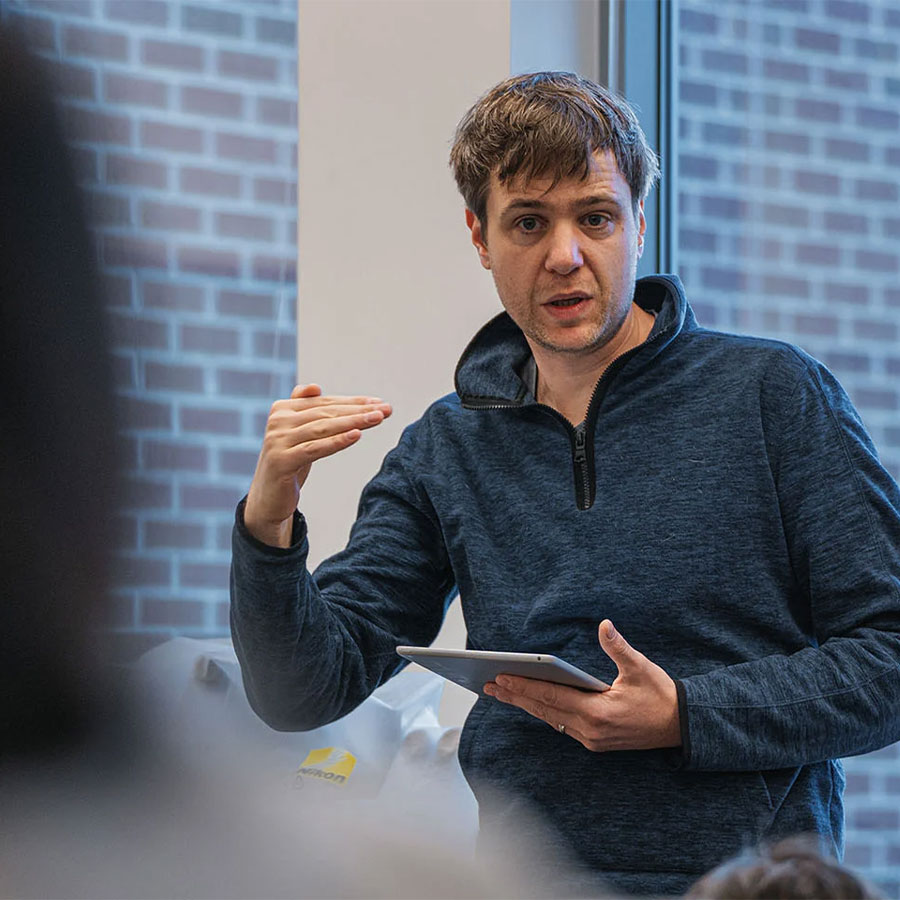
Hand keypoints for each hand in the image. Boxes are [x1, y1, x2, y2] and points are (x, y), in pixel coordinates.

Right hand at [244, 383, 391, 546]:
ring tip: (377, 419)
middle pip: (326, 413)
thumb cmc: (289, 462)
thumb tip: (315, 387)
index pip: (325, 403)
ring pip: (323, 428)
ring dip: (354, 422)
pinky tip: (357, 435)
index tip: (380, 403)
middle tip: (386, 409)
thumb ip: (305, 410)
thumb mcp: (297, 435)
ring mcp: (278, 441)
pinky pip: (315, 449)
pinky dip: (337, 441)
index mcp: (282, 409)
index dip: (354, 402)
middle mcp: (278, 421)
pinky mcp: (282, 461)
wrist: (268, 498)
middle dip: (359, 410)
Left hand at [483, 620, 680, 751]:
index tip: (501, 678)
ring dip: (526, 705)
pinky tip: (531, 703)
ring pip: (550, 719)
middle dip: (515, 696)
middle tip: (489, 685)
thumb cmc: (661, 695)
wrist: (682, 727)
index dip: (524, 686)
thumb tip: (604, 625)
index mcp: (598, 712)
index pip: (551, 696)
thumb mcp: (640, 667)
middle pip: (544, 710)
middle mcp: (590, 730)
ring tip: (501, 693)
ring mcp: (592, 739)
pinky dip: (544, 712)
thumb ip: (618, 647)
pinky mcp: (595, 742)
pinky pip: (561, 725)